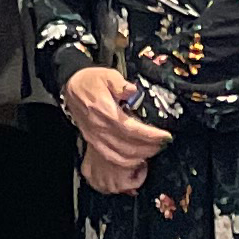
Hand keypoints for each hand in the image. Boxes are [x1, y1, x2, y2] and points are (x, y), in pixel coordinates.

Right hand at [62, 66, 170, 191]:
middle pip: (129, 147)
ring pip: (121, 156)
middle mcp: (99, 128)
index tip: (165, 136)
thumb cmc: (91, 81)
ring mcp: (96, 137)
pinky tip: (137, 158)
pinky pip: (112, 158)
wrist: (72, 86)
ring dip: (140, 156)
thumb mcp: (107, 75)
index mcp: (104, 112)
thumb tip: (133, 91)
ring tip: (154, 150)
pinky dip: (127, 162)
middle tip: (163, 143)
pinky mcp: (94, 142)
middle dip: (150, 147)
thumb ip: (120, 83)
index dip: (150, 136)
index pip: (131, 129)